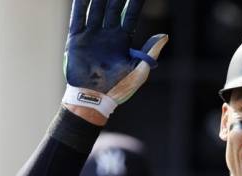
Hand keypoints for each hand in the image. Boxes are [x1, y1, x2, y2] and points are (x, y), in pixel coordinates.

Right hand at [62, 0, 167, 117]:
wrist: (95, 99)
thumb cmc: (120, 88)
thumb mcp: (139, 71)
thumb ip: (149, 53)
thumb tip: (164, 36)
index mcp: (123, 39)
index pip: (131, 14)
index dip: (135, 1)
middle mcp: (107, 34)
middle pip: (113, 7)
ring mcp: (91, 35)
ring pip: (96, 8)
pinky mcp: (76, 40)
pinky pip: (78, 18)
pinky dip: (80, 4)